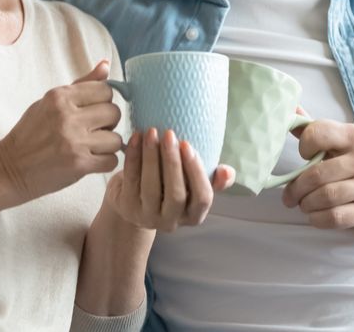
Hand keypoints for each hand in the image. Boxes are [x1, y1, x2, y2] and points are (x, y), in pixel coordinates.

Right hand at [0, 61, 122, 204]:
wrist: (9, 168)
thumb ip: (81, 84)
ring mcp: (73, 141)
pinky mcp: (78, 165)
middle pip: (114, 112)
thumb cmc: (30, 133)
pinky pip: (111, 160)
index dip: (104, 101)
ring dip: (108, 145)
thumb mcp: (49, 102)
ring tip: (91, 146)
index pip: (106, 89)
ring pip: (116, 139)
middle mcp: (67, 116)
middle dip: (109, 122)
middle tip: (93, 130)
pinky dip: (105, 162)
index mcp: (60, 96)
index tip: (94, 111)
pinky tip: (91, 160)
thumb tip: (106, 64)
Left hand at [105, 127, 234, 232]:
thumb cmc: (170, 185)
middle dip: (173, 162)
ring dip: (151, 156)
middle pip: (176, 194)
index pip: (202, 198)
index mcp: (194, 215)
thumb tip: (227, 171)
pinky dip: (133, 156)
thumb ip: (213, 179)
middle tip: (169, 134)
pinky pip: (131, 179)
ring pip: (151, 187)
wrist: (134, 199)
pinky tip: (136, 137)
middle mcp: (171, 221)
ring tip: (151, 132)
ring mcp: (147, 216)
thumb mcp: (193, 185)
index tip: (188, 145)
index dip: (197, 173)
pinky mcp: (127, 207)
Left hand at [282, 119, 353, 228]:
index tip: (303, 154)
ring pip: (326, 196)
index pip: (318, 134)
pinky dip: (319, 219)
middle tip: (288, 195)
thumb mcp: (341, 138)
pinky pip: (338, 217)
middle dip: (296, 188)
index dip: (303, 145)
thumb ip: (313, 127)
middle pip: (317, 173)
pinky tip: (315, 215)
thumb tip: (288, 107)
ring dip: (306, 203)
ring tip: (302, 204)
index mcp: (352, 136)